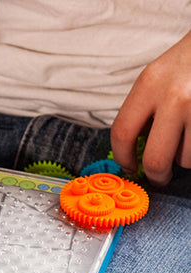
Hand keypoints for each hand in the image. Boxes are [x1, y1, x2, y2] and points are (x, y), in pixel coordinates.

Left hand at [111, 30, 190, 185]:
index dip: (123, 157)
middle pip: (155, 159)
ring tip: (188, 138)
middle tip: (159, 177)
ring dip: (185, 157)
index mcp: (150, 84)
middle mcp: (174, 96)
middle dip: (156, 175)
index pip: (122, 133)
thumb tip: (133, 151)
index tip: (128, 166)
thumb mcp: (157, 76)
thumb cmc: (188, 62)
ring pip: (186, 159)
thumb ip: (143, 110)